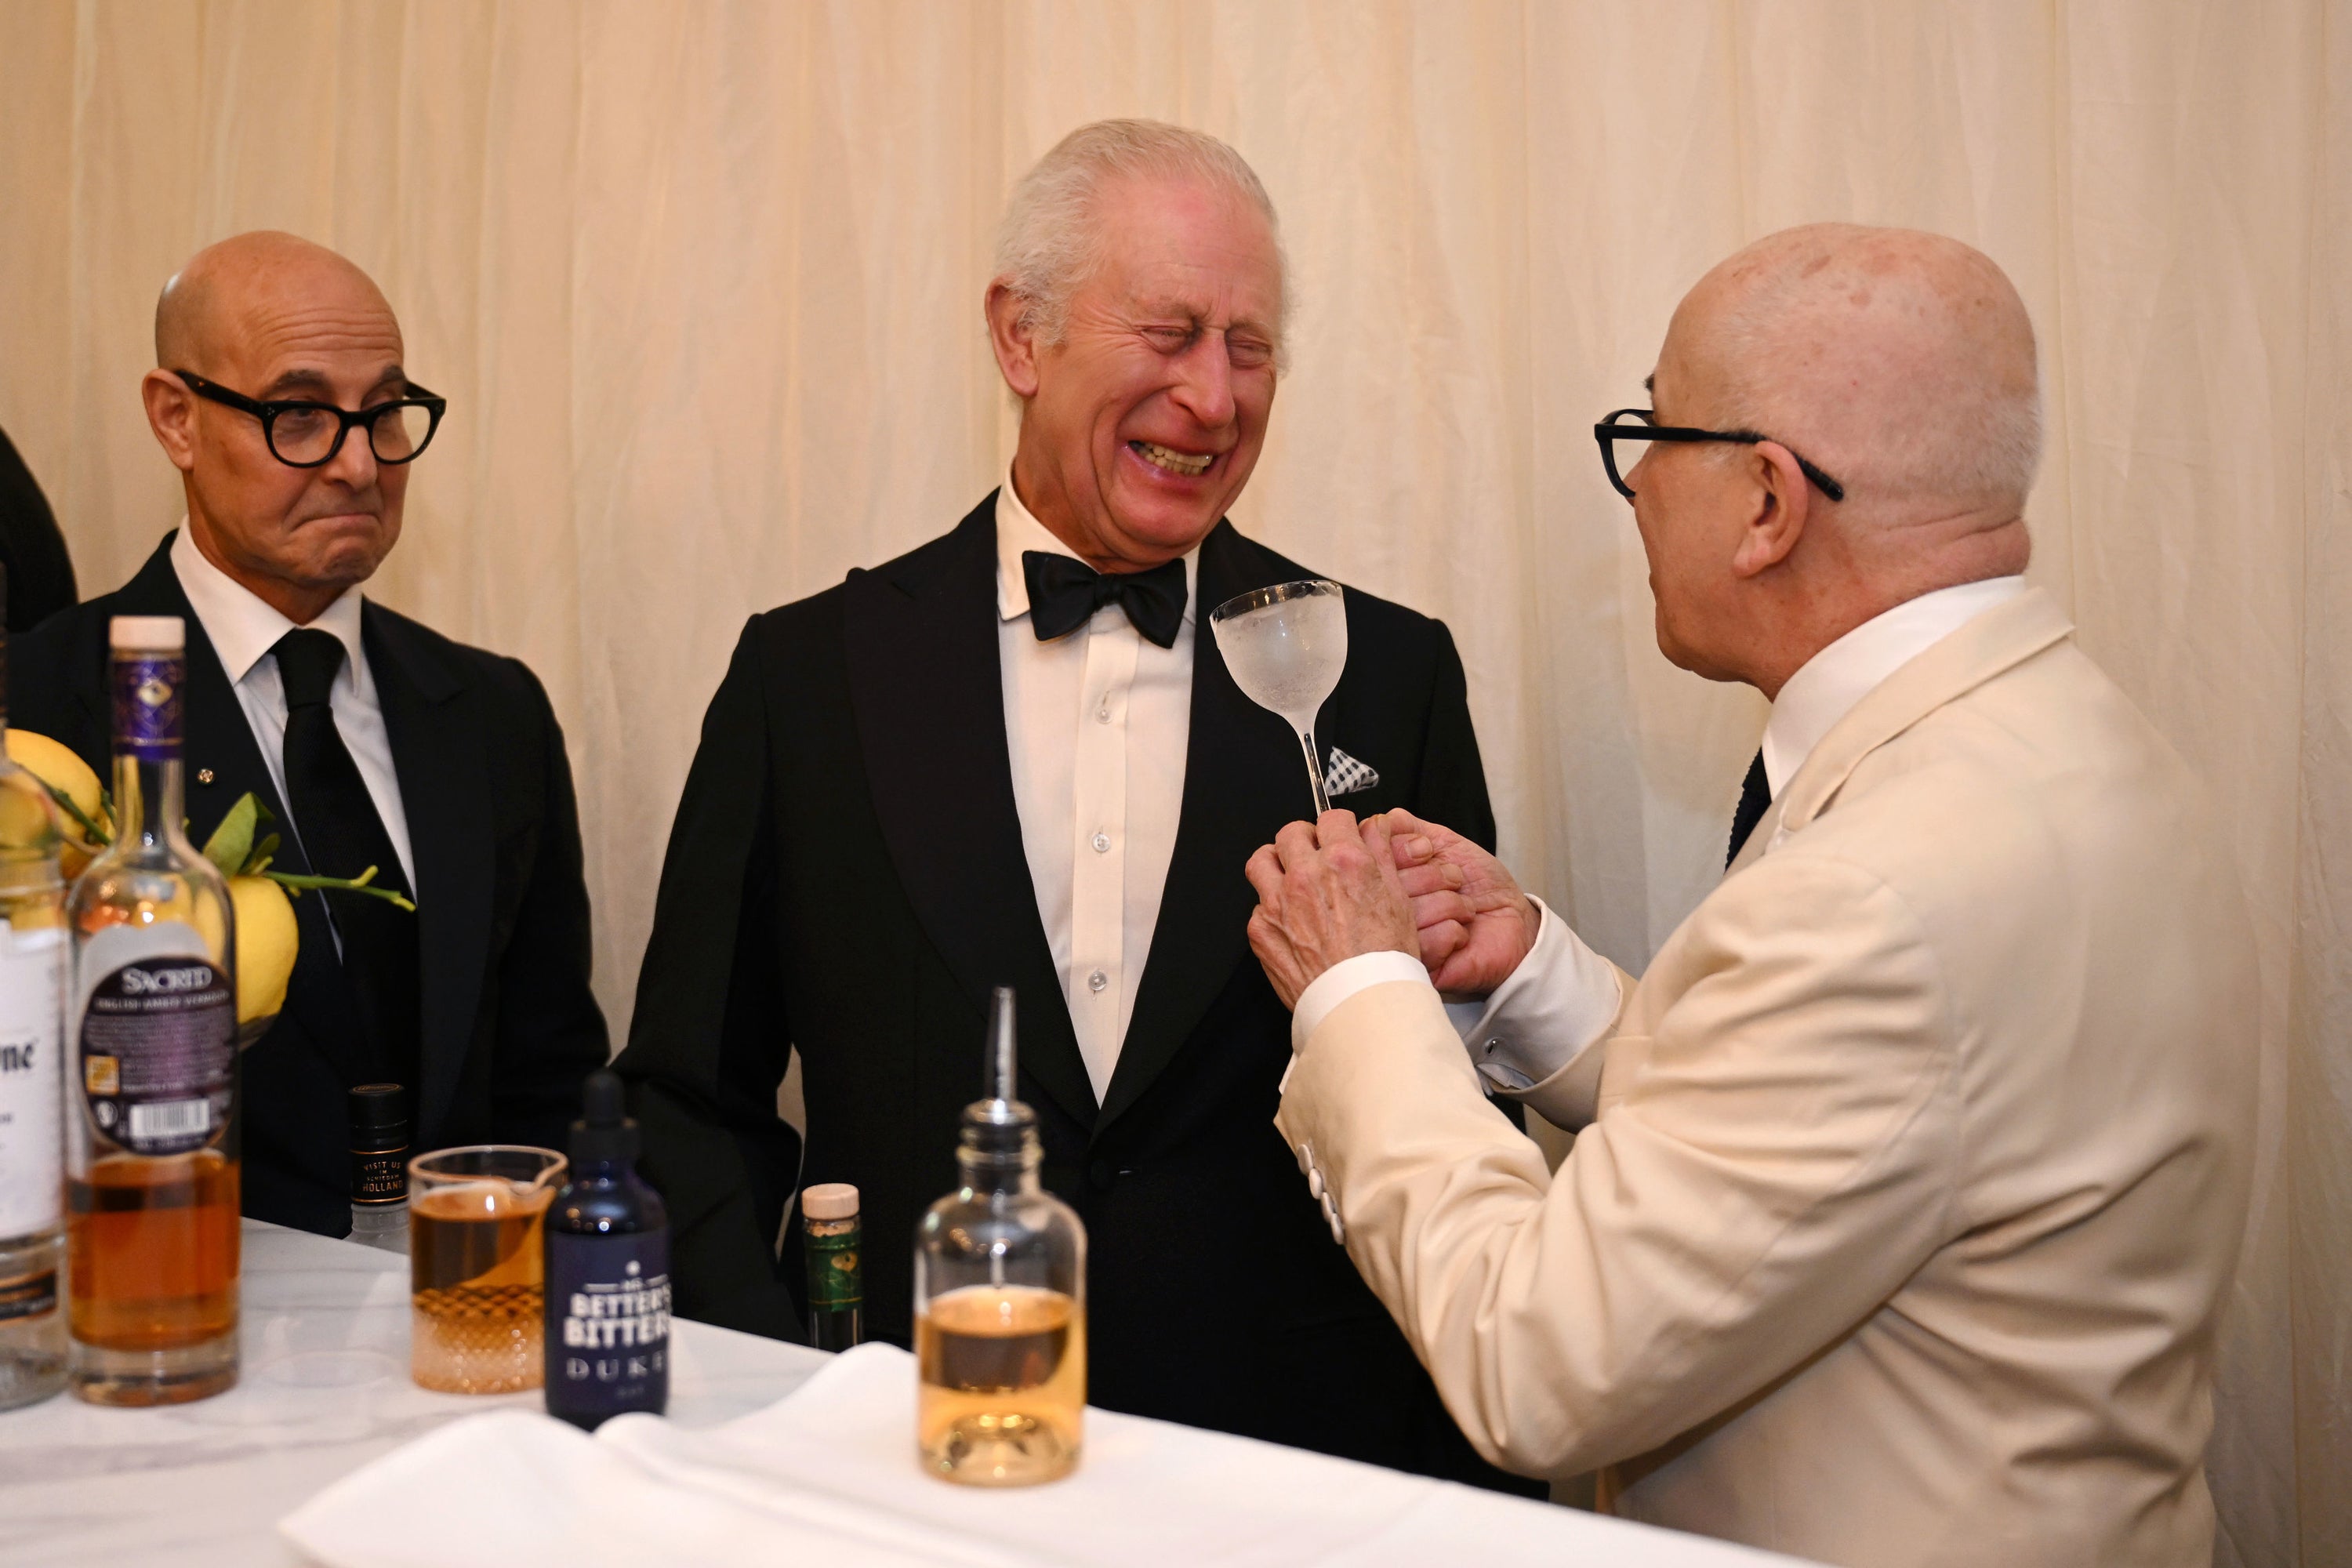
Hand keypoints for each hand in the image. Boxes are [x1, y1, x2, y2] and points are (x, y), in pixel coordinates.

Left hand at [1244, 810, 1419, 1009]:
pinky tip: (1290, 920)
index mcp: (1344, 862)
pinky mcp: (1261, 930)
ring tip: (1291, 877)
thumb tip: (1375, 827)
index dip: (1340, 827)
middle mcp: (1306, 875)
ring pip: (1262, 860)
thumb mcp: (1398, 898)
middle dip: (1306, 840)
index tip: (1341, 837)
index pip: (1332, 818)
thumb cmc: (1385, 960)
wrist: (1362, 1004)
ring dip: (1276, 863)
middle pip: (1291, 832)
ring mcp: (1278, 902)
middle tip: (1316, 856)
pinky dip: (1271, 907)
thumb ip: (1381, 854)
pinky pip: (1257, 904)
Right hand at [1384, 808, 1537, 996]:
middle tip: (1455, 879)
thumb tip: (1383, 819)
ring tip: (1465, 908)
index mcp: (1387, 880)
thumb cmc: (1481, 885)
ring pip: (1406, 914)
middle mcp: (1386, 910)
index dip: (1400, 850)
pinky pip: (1424, 944)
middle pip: (1385, 886)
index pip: (1368, 859)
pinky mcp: (1417, 968)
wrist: (1515, 922)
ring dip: (1448, 904)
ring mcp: (1399, 941)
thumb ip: (1410, 828)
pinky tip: (1462, 933)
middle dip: (1431, 876)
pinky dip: (1453, 932)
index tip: (1427, 850)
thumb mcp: (1446, 844)